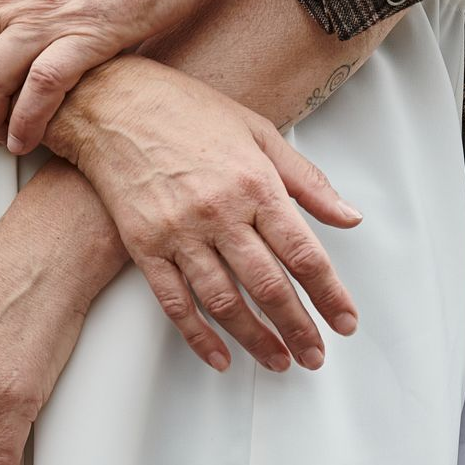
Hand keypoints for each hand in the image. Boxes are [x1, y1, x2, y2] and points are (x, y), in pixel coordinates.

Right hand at [53, 56, 359, 375]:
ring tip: (278, 360)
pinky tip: (219, 356)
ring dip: (256, 339)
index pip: (303, 252)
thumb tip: (349, 217)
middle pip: (268, 285)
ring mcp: (179, 232)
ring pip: (225, 301)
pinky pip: (176, 302)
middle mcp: (220, 212)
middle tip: (316, 355)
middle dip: (298, 328)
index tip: (344, 321)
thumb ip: (307, 180)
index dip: (329, 294)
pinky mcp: (145, 245)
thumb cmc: (188, 112)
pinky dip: (199, 336)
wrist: (115, 103)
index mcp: (255, 183)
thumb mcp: (259, 132)